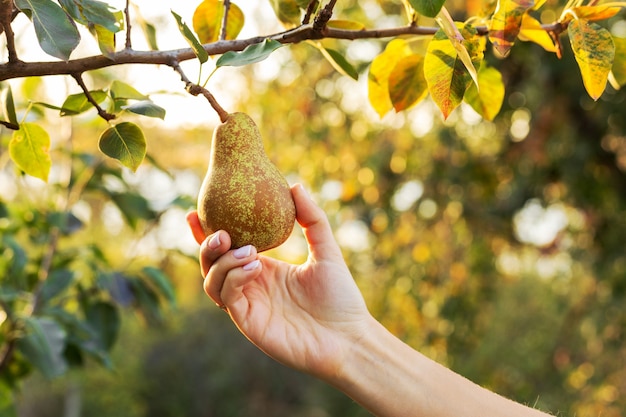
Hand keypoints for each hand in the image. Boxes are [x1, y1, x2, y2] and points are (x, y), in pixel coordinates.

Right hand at [186, 184, 372, 379]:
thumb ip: (312, 219)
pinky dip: (233, 279)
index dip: (205, 231)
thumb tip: (295, 185)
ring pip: (212, 281)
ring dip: (223, 263)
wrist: (349, 336)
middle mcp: (250, 286)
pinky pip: (228, 298)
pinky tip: (255, 267)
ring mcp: (248, 305)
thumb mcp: (327, 251)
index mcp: (262, 268)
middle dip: (208, 246)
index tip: (195, 210)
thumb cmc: (340, 297)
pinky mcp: (249, 323)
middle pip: (211, 264)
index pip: (226, 249)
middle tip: (222, 233)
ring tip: (247, 250)